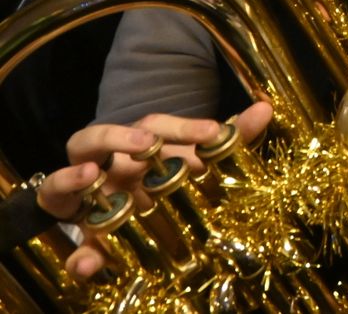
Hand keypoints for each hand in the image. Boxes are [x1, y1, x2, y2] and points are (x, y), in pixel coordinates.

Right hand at [64, 101, 273, 277]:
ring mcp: (85, 203)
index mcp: (136, 147)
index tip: (212, 132)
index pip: (153, 126)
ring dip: (69, 178)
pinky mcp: (84, 241)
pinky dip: (80, 257)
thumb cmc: (171, 180)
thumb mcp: (201, 163)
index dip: (182, 126)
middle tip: (147, 144)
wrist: (143, 222)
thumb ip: (231, 139)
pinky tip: (89, 262)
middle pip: (95, 139)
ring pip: (58, 184)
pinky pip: (73, 249)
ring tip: (89, 176)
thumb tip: (265, 108)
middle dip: (118, 137)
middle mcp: (106, 168)